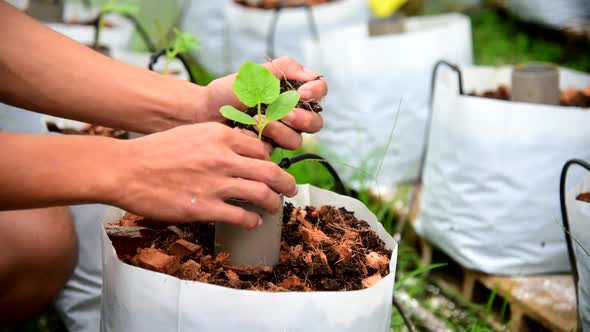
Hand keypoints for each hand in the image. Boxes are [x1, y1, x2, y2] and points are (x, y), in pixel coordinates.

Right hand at [112, 123, 296, 227]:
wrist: (126, 169)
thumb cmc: (156, 151)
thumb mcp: (192, 133)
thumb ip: (219, 141)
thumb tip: (240, 152)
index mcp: (221, 136)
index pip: (261, 150)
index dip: (271, 162)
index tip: (272, 170)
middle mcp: (223, 158)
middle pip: (270, 171)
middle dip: (287, 183)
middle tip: (292, 189)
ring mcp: (215, 184)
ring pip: (261, 194)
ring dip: (273, 203)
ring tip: (274, 208)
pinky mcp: (204, 207)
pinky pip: (241, 216)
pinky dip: (252, 221)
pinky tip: (253, 223)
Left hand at [205, 56, 326, 149]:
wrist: (203, 112)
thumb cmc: (227, 91)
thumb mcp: (255, 74)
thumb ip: (283, 69)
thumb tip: (311, 74)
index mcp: (291, 92)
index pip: (319, 91)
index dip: (316, 92)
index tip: (301, 92)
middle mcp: (290, 114)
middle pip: (315, 122)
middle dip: (302, 119)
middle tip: (285, 113)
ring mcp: (280, 134)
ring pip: (297, 140)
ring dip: (279, 130)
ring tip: (258, 120)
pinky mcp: (268, 150)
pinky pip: (275, 150)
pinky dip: (261, 138)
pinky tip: (247, 129)